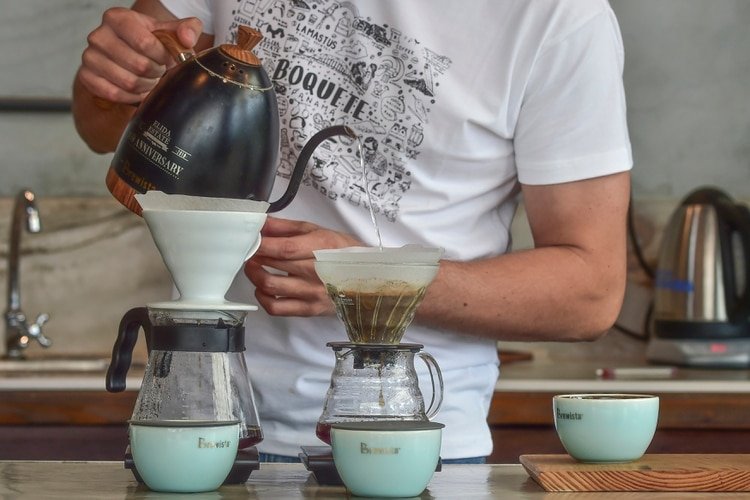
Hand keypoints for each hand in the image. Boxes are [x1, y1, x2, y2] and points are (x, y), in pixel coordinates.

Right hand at [78, 7, 201, 103]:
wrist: (127, 56)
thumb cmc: (151, 43)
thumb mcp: (171, 32)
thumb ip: (187, 29)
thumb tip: (188, 39)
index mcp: (117, 18)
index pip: (145, 43)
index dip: (163, 56)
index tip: (168, 59)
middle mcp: (98, 35)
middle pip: (138, 65)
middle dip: (156, 73)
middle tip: (160, 72)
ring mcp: (89, 57)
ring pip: (128, 82)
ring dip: (146, 86)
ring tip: (151, 80)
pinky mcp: (86, 77)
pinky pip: (114, 94)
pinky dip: (131, 97)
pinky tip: (139, 90)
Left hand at [244, 217, 361, 316]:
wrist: (370, 279)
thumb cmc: (344, 252)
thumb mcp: (319, 232)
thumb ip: (287, 228)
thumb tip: (262, 224)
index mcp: (321, 247)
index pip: (283, 247)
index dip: (261, 244)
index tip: (250, 240)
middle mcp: (316, 271)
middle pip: (273, 264)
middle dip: (255, 255)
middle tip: (251, 251)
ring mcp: (312, 292)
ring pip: (270, 285)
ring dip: (255, 275)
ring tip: (255, 267)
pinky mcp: (310, 309)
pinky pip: (277, 308)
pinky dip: (263, 298)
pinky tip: (264, 289)